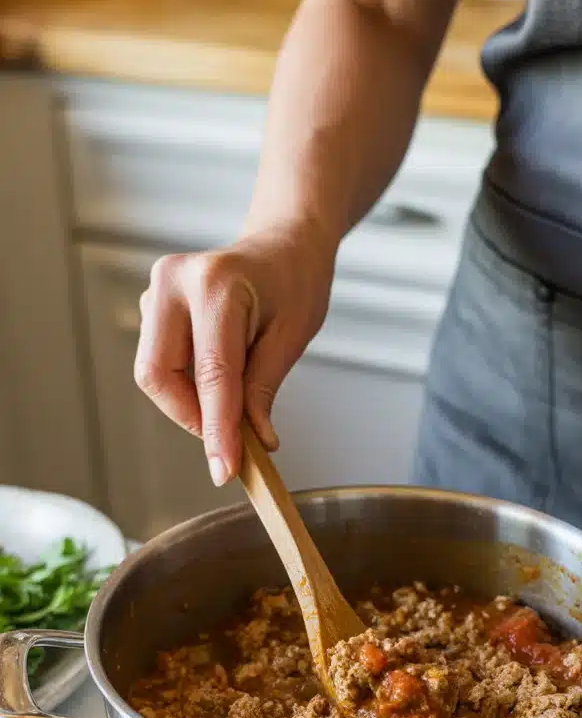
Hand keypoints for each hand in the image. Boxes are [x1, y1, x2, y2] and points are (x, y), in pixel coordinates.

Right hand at [134, 219, 336, 484]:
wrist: (282, 246)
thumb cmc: (294, 283)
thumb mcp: (292, 336)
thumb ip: (263, 389)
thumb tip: (252, 442)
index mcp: (216, 284)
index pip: (211, 372)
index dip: (217, 428)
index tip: (225, 470)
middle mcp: (174, 281)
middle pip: (158, 374)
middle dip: (192, 416)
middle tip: (231, 437)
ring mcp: (156, 292)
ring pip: (154, 374)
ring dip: (190, 402)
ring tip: (233, 398)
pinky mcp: (151, 308)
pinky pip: (159, 364)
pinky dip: (186, 386)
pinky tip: (218, 376)